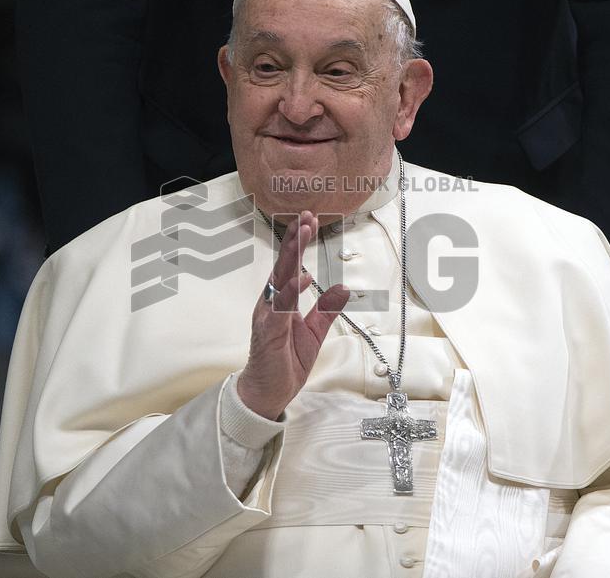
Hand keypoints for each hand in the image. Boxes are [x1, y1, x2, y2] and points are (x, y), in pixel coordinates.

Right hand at [237, 211, 349, 419]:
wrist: (268, 392)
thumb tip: (340, 288)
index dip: (300, 244)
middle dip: (295, 239)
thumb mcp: (314, 333)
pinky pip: (280, 306)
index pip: (292, 266)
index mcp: (282, 301)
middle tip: (306, 216)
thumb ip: (325, 310)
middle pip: (284, 264)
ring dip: (292, 255)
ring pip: (280, 277)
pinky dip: (290, 290)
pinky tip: (300, 276)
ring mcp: (268, 314)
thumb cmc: (283, 363)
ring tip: (302, 233)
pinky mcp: (268, 330)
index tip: (309, 222)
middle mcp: (272, 303)